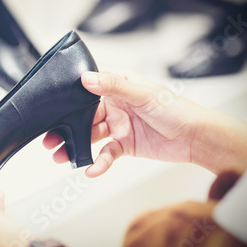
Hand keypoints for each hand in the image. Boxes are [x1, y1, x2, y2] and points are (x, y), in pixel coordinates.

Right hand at [43, 71, 201, 176]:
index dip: (68, 100)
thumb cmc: (175, 110)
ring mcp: (118, 126)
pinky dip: (97, 162)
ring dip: (75, 146)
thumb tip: (86, 78)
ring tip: (60, 156)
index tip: (52, 109)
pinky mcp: (124, 145)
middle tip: (50, 138)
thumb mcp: (142, 94)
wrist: (196, 138)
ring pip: (89, 136)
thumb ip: (113, 86)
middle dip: (66, 127)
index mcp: (118, 87)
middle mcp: (115, 105)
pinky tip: (91, 169)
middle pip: (83, 116)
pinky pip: (105, 153)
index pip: (87, 91)